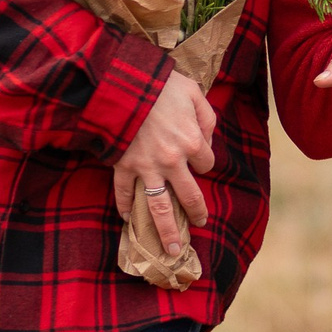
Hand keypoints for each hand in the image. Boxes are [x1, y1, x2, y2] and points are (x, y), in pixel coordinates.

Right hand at [114, 71, 215, 256]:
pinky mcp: (123, 167)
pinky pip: (125, 193)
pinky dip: (125, 208)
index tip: (197, 157)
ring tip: (171, 249)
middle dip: (197, 213)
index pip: (207, 163)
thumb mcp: (194, 92)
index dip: (203, 161)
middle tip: (201, 224)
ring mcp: (147, 167)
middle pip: (190, 195)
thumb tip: (207, 137)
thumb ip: (206, 116)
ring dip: (167, 230)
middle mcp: (173, 160)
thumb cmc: (160, 85)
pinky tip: (128, 220)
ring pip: (160, 206)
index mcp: (193, 141)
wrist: (123, 83)